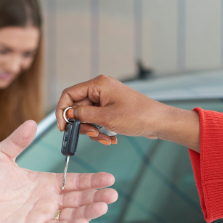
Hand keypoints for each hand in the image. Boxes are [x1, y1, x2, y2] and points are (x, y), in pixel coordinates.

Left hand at [0, 120, 117, 222]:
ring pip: (73, 213)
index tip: (108, 178)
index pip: (75, 181)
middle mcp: (49, 199)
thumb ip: (18, 140)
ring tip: (104, 206)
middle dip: (97, 196)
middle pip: (79, 198)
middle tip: (113, 193)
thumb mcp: (2, 155)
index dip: (92, 180)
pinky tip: (84, 222)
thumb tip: (31, 122)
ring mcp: (44, 214)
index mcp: (46, 182)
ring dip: (89, 211)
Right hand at [54, 75, 200, 150]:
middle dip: (83, 125)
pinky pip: (97, 119)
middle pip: (78, 107)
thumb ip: (83, 115)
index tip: (63, 126)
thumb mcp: (106, 118)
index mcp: (98, 84)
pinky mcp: (111, 108)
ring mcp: (106, 98)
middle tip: (92, 135)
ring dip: (93, 130)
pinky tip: (111, 138)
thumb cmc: (138, 116)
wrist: (159, 122)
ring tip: (105, 138)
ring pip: (87, 116)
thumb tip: (68, 115)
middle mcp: (101, 89)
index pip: (69, 94)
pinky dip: (101, 130)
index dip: (63, 110)